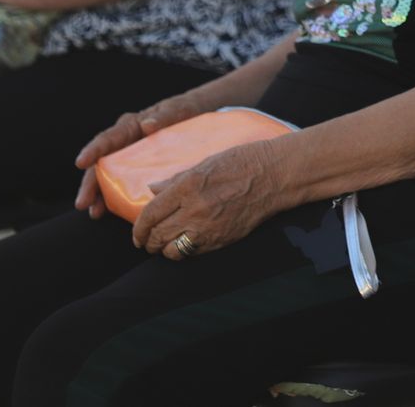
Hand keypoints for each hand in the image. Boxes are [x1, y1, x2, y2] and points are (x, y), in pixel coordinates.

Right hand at [74, 93, 208, 218]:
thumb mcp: (178, 110)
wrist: (198, 117)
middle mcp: (124, 143)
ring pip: (108, 177)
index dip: (93, 151)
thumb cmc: (185, 111)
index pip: (107, 139)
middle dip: (90, 184)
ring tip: (94, 212)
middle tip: (83, 203)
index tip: (81, 163)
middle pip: (101, 164)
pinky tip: (112, 212)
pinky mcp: (138, 171)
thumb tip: (147, 125)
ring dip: (99, 195)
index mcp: (129, 127)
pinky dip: (117, 198)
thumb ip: (165, 116)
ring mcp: (130, 159)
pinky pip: (124, 185)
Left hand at [133, 140, 284, 259]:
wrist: (277, 175)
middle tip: (146, 241)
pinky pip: (194, 252)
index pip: (150, 214)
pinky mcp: (223, 239)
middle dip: (147, 242)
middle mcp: (195, 209)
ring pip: (172, 250)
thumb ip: (175, 180)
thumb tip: (152, 189)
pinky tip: (186, 244)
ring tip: (165, 245)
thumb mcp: (205, 163)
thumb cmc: (243, 162)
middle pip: (158, 235)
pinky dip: (184, 251)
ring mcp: (210, 227)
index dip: (138, 228)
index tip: (137, 233)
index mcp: (187, 186)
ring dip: (164, 249)